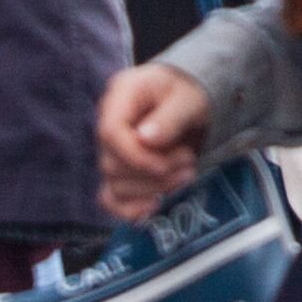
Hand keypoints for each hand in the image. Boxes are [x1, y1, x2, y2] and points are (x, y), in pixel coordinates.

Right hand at [99, 64, 211, 217]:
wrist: (192, 101)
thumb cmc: (191, 91)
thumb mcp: (190, 98)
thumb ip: (170, 116)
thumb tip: (145, 139)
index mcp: (121, 96)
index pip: (110, 133)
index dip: (136, 157)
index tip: (165, 165)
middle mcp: (109, 124)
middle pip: (112, 164)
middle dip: (153, 173)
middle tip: (189, 162)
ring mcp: (111, 151)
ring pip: (114, 186)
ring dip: (153, 189)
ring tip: (187, 174)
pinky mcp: (119, 172)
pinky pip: (111, 200)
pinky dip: (131, 209)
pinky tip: (156, 204)